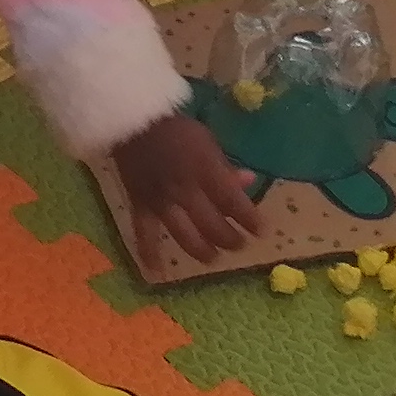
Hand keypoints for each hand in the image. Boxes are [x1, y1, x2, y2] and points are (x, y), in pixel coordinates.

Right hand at [113, 108, 262, 263]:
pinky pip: (144, 234)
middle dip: (230, 239)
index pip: (234, 203)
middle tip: (240, 244)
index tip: (262, 231)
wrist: (132, 122)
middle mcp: (186, 190)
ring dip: (204, 251)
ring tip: (214, 256)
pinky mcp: (140, 205)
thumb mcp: (208, 142)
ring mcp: (162, 201)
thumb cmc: (176, 129)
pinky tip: (157, 273)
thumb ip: (226, 167)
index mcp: (205, 170)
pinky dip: (149, 254)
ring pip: (186, 236)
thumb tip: (250, 182)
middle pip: (213, 225)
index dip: (250, 220)